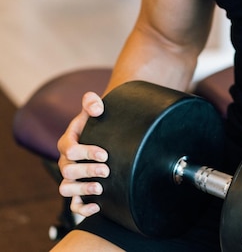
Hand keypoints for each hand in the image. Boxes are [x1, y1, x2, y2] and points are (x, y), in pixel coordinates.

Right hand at [57, 91, 108, 217]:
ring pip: (66, 189)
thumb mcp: (94, 107)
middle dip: (87, 171)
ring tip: (101, 188)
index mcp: (67, 141)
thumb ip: (92, 101)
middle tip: (107, 170)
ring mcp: (70, 177)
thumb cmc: (98, 121)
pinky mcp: (78, 191)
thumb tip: (96, 109)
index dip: (86, 152)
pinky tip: (98, 206)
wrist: (104, 132)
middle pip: (68, 170)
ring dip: (82, 190)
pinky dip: (83, 209)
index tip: (105, 154)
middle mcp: (66, 161)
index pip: (69, 149)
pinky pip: (74, 205)